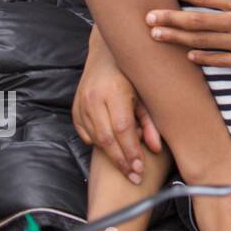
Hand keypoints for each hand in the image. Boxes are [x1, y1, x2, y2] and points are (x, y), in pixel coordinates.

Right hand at [73, 27, 160, 181]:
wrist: (106, 52)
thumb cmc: (132, 72)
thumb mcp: (145, 93)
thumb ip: (150, 121)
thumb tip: (155, 148)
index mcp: (114, 91)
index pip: (122, 129)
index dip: (131, 152)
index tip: (139, 169)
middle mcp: (94, 97)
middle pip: (106, 138)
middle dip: (121, 161)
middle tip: (133, 177)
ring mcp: (81, 102)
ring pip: (93, 137)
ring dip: (109, 156)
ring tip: (125, 169)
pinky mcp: (75, 106)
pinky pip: (83, 131)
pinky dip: (96, 143)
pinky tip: (109, 150)